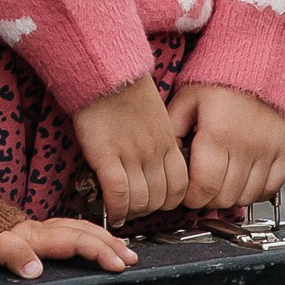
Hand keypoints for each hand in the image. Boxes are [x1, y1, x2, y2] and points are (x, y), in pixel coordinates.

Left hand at [0, 215, 137, 278]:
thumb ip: (11, 254)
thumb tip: (34, 269)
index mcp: (33, 235)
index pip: (75, 241)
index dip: (98, 251)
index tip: (118, 264)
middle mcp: (39, 231)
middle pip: (83, 233)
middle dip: (110, 245)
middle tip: (132, 260)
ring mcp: (37, 231)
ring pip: (79, 230)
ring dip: (103, 240)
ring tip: (123, 250)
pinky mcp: (33, 234)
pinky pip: (69, 232)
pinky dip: (88, 237)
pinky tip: (93, 242)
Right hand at [69, 75, 188, 225]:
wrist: (104, 72)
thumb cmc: (125, 89)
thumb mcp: (155, 116)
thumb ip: (159, 140)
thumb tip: (155, 162)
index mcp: (167, 141)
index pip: (180, 186)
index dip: (169, 201)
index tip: (157, 202)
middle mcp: (153, 151)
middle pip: (161, 198)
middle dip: (150, 210)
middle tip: (137, 209)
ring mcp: (131, 155)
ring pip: (141, 200)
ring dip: (132, 211)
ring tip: (122, 211)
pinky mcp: (107, 155)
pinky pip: (118, 193)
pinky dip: (116, 208)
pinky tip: (111, 212)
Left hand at [167, 82, 284, 210]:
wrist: (254, 62)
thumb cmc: (215, 83)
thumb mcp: (185, 102)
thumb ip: (173, 133)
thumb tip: (168, 165)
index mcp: (218, 135)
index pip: (205, 188)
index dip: (191, 198)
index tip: (185, 192)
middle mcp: (246, 146)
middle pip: (225, 197)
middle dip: (207, 199)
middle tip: (200, 187)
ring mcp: (268, 150)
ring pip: (248, 196)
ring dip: (230, 197)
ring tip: (219, 183)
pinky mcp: (283, 150)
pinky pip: (272, 187)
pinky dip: (256, 192)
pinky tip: (242, 182)